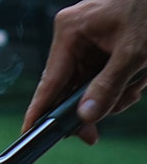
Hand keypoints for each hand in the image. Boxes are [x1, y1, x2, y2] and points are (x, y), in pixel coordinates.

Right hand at [22, 0, 146, 142]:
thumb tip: (85, 116)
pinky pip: (103, 73)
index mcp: (69, 31)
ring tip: (139, 81)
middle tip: (96, 133)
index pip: (50, 79)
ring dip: (116, 91)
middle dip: (93, 103)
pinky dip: (122, 81)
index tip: (28, 131)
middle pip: (70, 86)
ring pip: (90, 83)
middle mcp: (71, 34)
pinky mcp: (102, 42)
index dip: (40, 108)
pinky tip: (139, 76)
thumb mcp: (134, 54)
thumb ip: (108, 87)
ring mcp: (86, 38)